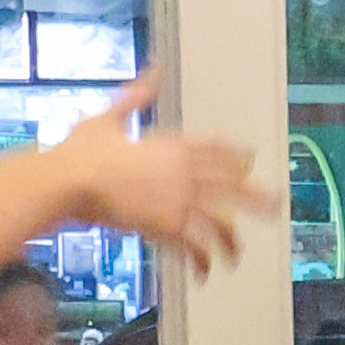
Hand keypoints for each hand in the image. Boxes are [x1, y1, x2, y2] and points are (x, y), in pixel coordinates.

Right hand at [61, 78, 272, 274]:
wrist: (67, 181)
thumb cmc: (80, 150)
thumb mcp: (110, 116)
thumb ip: (137, 97)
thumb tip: (153, 71)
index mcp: (173, 144)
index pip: (217, 148)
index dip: (237, 155)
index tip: (249, 160)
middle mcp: (184, 173)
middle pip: (234, 186)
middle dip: (258, 197)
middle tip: (277, 205)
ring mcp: (178, 201)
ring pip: (219, 223)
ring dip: (230, 241)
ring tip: (235, 255)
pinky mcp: (165, 227)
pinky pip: (192, 248)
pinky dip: (200, 262)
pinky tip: (205, 273)